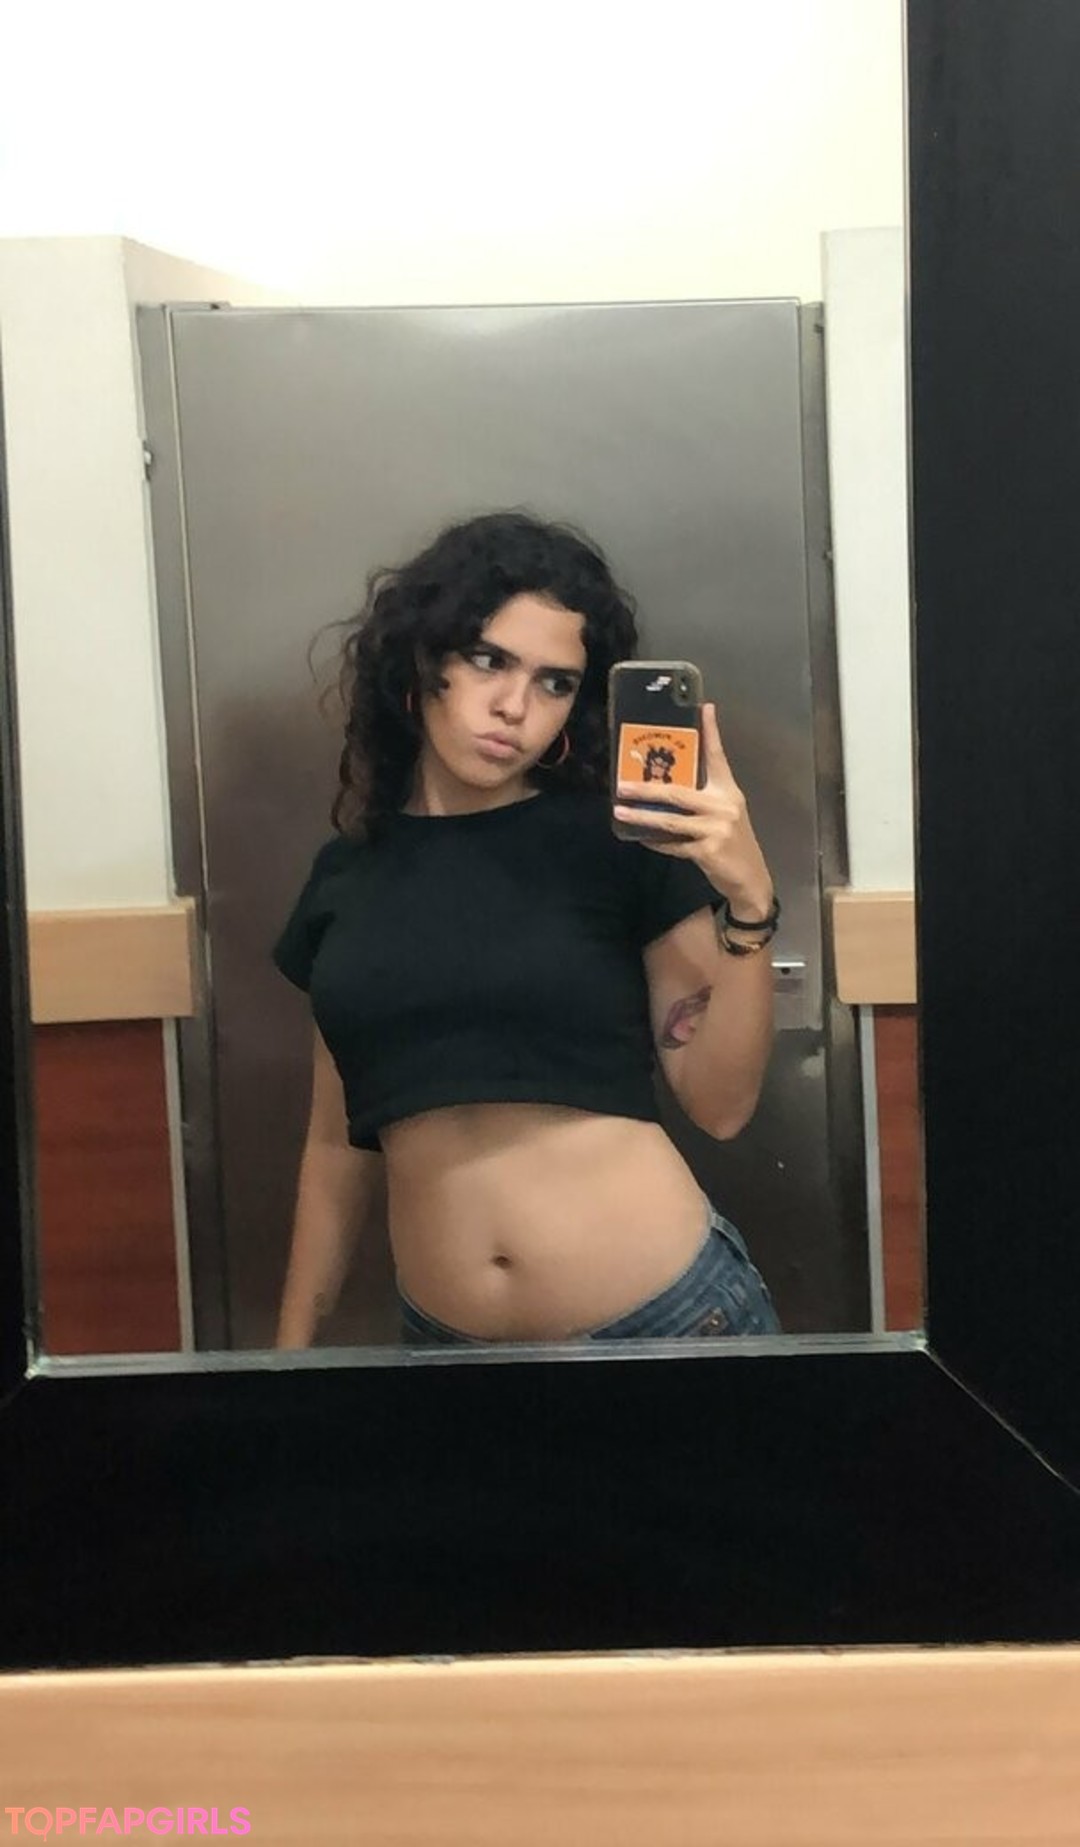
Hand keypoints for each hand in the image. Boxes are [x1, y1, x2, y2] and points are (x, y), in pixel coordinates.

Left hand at [613, 703, 773, 916]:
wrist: (750, 878)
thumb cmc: (733, 842)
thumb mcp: (725, 814)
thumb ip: (703, 798)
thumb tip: (666, 785)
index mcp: (729, 791)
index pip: (718, 757)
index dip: (711, 731)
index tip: (704, 708)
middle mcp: (724, 805)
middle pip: (679, 792)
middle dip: (647, 788)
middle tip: (622, 785)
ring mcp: (716, 829)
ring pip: (670, 821)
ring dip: (642, 817)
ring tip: (620, 812)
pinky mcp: (707, 851)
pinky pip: (673, 845)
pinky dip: (655, 841)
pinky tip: (640, 837)